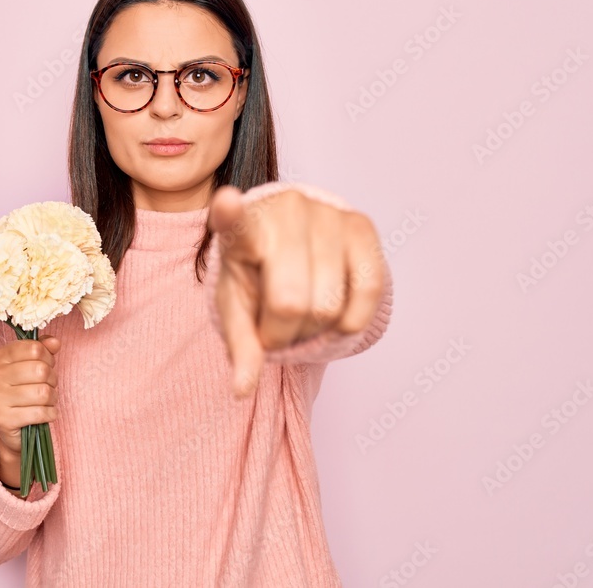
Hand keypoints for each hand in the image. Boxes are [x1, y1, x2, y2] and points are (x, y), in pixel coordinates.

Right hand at [0, 335, 60, 455]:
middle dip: (52, 379)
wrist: (12, 425)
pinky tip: (45, 414)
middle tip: (48, 386)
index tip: (46, 365)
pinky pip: (40, 413)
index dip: (47, 357)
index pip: (34, 348)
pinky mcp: (3, 420)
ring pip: (42, 392)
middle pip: (40, 370)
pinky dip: (50, 414)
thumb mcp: (32, 364)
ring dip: (52, 398)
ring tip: (46, 401)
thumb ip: (43, 349)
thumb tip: (54, 342)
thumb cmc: (24, 389)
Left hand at [207, 185, 385, 398]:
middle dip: (281, 333)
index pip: (234, 223)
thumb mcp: (237, 307)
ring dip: (314, 330)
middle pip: (290, 303)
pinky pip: (366, 294)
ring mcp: (326, 214)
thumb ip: (240, 344)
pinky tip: (333, 312)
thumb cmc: (258, 276)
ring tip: (301, 314)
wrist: (296, 244)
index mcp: (243, 228)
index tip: (226, 202)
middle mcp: (284, 211)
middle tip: (274, 326)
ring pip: (328, 305)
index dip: (230, 214)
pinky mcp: (362, 226)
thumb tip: (242, 390)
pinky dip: (349, 322)